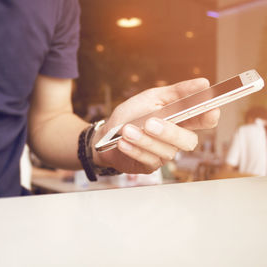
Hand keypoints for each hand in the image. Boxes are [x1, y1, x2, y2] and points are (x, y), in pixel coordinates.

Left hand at [92, 78, 220, 173]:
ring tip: (127, 130)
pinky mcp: (150, 166)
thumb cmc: (131, 115)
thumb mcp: (152, 98)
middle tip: (149, 123)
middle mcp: (176, 138)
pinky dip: (134, 150)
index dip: (210, 117)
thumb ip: (177, 92)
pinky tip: (123, 142)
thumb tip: (203, 83)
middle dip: (169, 132)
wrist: (106, 134)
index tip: (209, 111)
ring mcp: (164, 153)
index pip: (204, 119)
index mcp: (181, 118)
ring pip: (166, 151)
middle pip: (188, 140)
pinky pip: (148, 160)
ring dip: (144, 140)